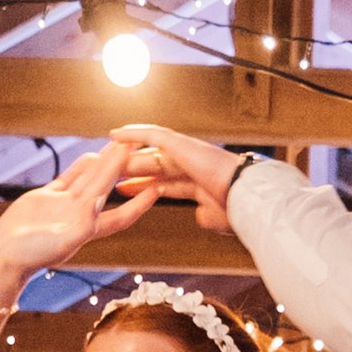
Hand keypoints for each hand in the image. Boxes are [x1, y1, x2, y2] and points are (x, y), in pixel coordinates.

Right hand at [0, 139, 163, 287]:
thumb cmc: (31, 256)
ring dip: (105, 163)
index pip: (121, 215)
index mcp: (88, 230)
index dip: (139, 204)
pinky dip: (80, 167)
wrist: (3, 256)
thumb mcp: (59, 242)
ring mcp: (64, 206)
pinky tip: (91, 154)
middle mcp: (80, 216)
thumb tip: (95, 211)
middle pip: (107, 187)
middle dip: (123, 168)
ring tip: (121, 145)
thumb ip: (77, 227)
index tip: (158, 189)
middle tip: (140, 148)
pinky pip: (68, 178)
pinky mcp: (47, 199)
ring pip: (89, 179)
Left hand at [113, 123, 243, 229]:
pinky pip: (152, 135)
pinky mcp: (181, 144)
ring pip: (150, 152)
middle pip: (153, 166)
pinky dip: (134, 134)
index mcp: (198, 181)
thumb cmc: (238, 209)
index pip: (164, 183)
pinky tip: (116, 135)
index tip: (124, 190)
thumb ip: (206, 216)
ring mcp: (186, 152)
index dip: (143, 187)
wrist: (245, 198)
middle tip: (107, 174)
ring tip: (105, 155)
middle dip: (131, 171)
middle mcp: (191, 163)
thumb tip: (199, 215)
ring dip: (128, 155)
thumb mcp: (217, 217)